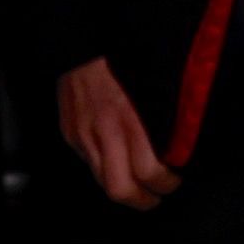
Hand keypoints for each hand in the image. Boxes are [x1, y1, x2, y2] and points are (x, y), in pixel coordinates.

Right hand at [57, 59, 178, 210]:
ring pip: (102, 182)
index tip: (173, 180)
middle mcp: (103, 133)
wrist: (81, 43)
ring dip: (122, 187)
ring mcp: (82, 135)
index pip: (149, 171)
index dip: (165, 183)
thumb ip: (161, 120)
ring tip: (137, 184)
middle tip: (155, 197)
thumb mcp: (151, 85)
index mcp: (129, 119)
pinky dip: (104, 167)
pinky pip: (89, 163)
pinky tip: (115, 159)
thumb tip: (174, 147)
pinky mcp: (69, 133)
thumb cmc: (120, 60)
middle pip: (120, 190)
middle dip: (142, 200)